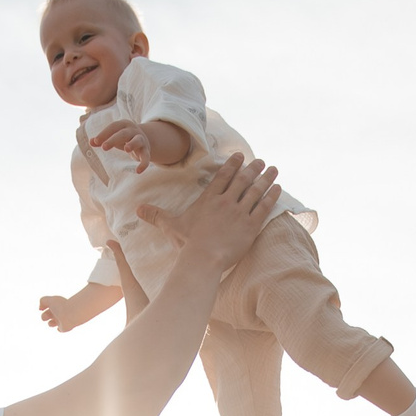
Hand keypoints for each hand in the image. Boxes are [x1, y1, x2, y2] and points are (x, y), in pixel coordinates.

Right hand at [39, 295, 81, 331]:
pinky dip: (58, 328)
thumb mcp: (50, 300)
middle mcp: (57, 312)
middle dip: (44, 316)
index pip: (46, 306)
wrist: (71, 315)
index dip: (42, 307)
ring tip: (53, 322)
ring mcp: (61, 320)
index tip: (42, 309)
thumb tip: (40, 308)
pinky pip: (59, 329)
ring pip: (51, 323)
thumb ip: (43, 300)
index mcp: (55, 305)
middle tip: (47, 317)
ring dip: (50, 323)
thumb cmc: (61, 306)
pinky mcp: (64, 327)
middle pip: (46, 316)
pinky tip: (60, 326)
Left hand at [90, 118, 158, 171]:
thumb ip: (102, 140)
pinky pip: (146, 156)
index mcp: (123, 125)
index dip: (104, 133)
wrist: (144, 139)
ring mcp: (141, 140)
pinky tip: (138, 171)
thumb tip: (90, 142)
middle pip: (123, 133)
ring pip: (137, 140)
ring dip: (132, 144)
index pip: (113, 127)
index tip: (95, 142)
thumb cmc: (123, 138)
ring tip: (126, 150)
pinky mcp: (146, 150)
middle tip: (104, 147)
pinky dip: (143, 163)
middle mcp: (133, 130)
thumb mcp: (113, 137)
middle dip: (114, 139)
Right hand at [134, 154, 278, 272]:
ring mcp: (240, 213)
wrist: (203, 259)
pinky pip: (264, 207)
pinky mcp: (251, 226)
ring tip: (273, 169)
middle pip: (242, 180)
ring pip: (256, 190)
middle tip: (261, 161)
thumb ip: (156, 216)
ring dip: (266, 178)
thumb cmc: (187, 244)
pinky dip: (272, 196)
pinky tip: (278, 188)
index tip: (241, 156)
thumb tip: (137, 209)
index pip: (223, 176)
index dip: (233, 164)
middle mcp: (226, 202)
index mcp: (209, 199)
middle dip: (253, 168)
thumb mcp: (171, 226)